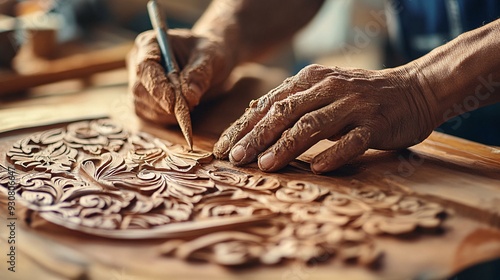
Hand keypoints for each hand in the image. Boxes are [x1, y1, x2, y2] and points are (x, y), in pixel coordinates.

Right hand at [127, 29, 235, 124]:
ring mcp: (139, 81)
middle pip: (139, 88)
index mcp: (150, 43)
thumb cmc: (208, 52)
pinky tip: (181, 113)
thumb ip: (200, 72)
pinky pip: (146, 115)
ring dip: (164, 113)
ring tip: (190, 106)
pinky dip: (164, 119)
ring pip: (141, 104)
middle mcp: (138, 61)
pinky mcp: (143, 99)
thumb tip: (189, 95)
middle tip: (189, 108)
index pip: (145, 66)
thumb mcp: (212, 56)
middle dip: (162, 104)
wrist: (210, 62)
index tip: (173, 104)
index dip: (157, 87)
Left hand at [213, 64, 436, 172]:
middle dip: (257, 136)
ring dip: (287, 146)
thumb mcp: (323, 90)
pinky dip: (335, 153)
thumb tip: (252, 115)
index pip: (270, 103)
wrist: (415, 89)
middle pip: (286, 113)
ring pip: (313, 125)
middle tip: (236, 158)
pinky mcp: (376, 123)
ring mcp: (353, 105)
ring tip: (266, 165)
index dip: (244, 126)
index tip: (223, 147)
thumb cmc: (360, 96)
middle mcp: (329, 88)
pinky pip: (353, 140)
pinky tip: (319, 168)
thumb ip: (292, 101)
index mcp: (312, 79)